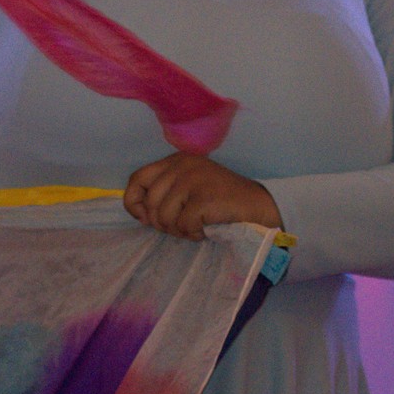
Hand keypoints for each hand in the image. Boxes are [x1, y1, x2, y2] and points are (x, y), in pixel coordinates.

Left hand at [123, 153, 283, 239]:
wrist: (258, 206)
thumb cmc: (222, 201)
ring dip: (179, 230)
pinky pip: (183, 225)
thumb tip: (140, 212)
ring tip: (198, 226)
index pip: (137, 179)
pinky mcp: (203, 198)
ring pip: (164, 217)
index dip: (134, 202)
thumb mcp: (189, 187)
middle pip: (150, 203)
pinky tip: (207, 229)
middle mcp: (182, 165)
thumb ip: (165, 192)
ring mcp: (193, 180)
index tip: (145, 218)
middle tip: (183, 226)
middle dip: (162, 223)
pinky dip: (194, 233)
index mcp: (176, 160)